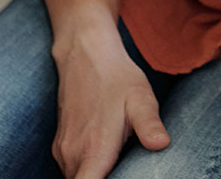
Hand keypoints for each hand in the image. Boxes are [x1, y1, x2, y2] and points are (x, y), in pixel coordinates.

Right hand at [50, 20, 169, 178]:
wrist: (86, 55)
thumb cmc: (117, 78)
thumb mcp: (140, 98)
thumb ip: (149, 125)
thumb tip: (161, 144)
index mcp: (94, 150)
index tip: (119, 178)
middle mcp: (73, 155)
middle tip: (126, 170)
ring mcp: (63, 151)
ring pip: (75, 178)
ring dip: (95, 176)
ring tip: (118, 164)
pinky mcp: (59, 146)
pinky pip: (71, 169)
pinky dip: (85, 170)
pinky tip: (104, 157)